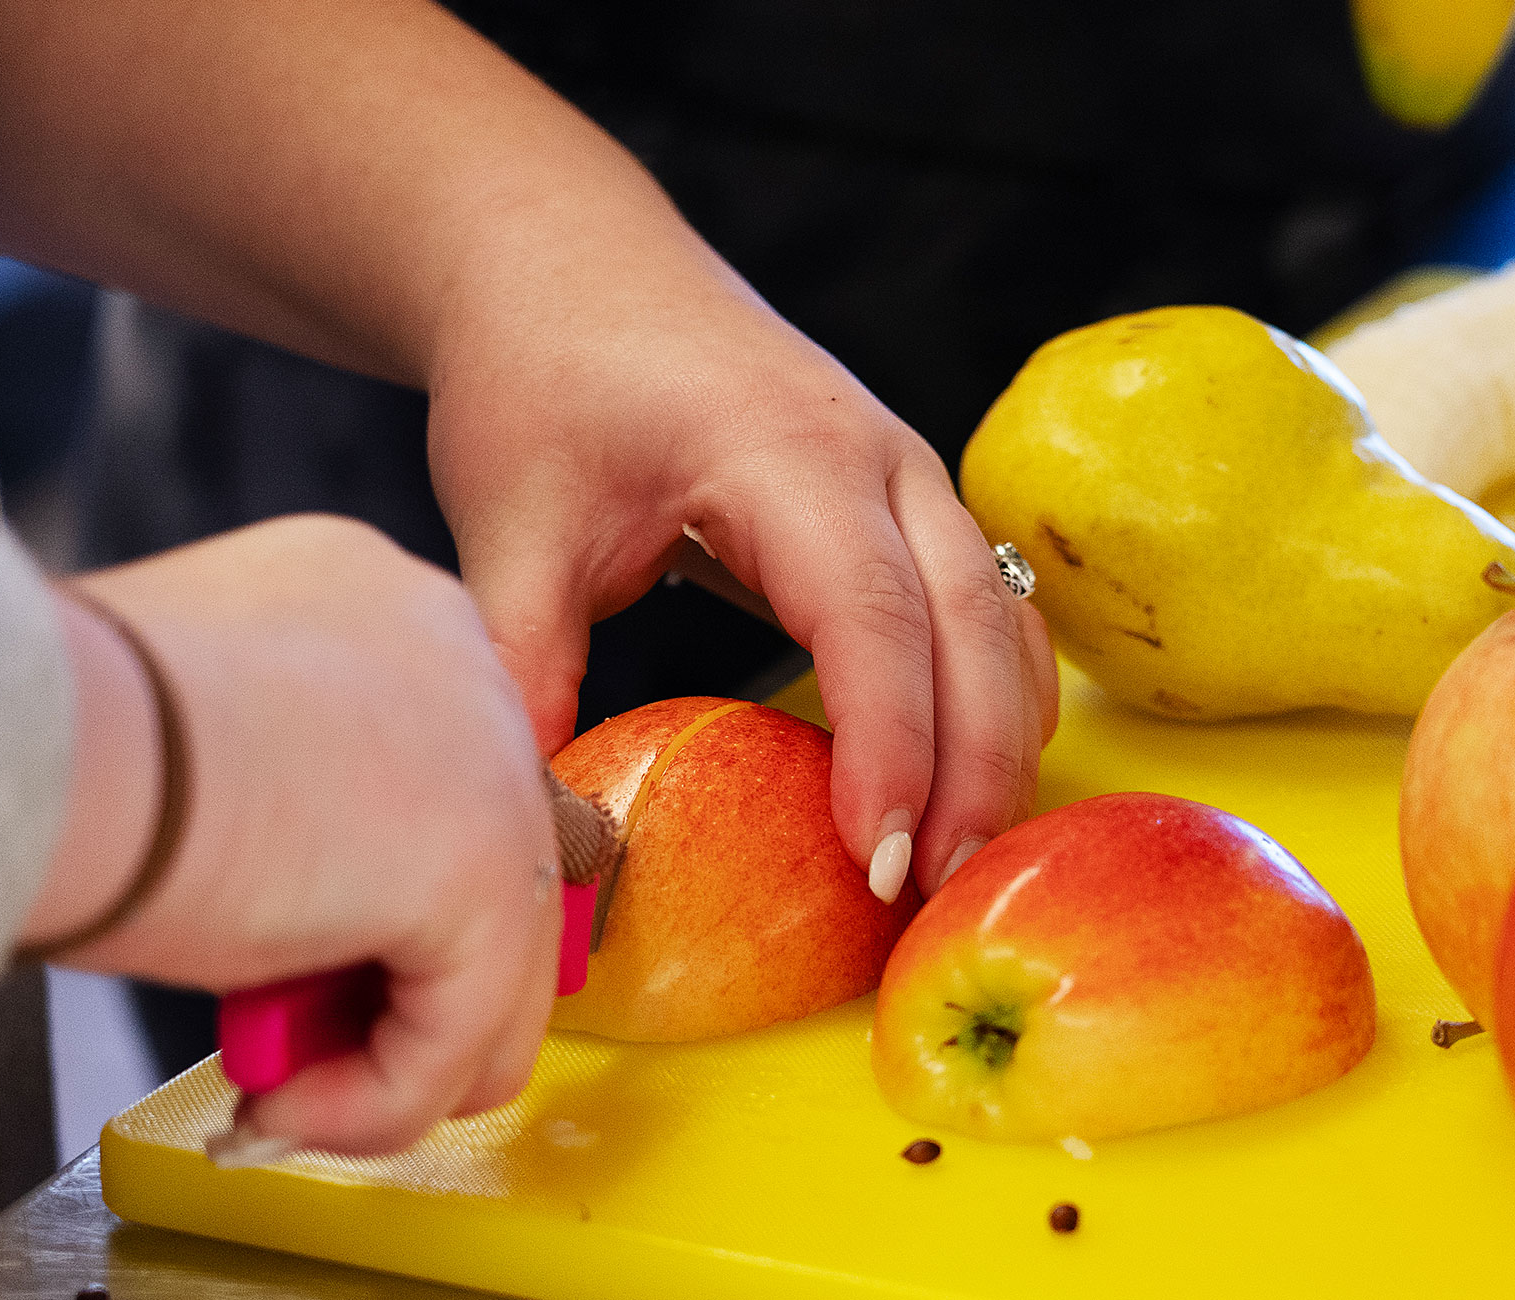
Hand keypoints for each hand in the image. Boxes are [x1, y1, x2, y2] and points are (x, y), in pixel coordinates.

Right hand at [25, 515, 556, 1155]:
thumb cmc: (48, 721)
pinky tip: (282, 1108)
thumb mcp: (177, 725)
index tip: (285, 959)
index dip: (372, 883)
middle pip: (479, 858)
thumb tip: (266, 881)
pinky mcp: (482, 871)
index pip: (427, 765)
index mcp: (373, 601)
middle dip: (391, 974)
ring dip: (387, 1054)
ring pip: (492, 959)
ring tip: (285, 1093)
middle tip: (286, 1040)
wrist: (33, 731)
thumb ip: (256, 779)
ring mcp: (488, 765)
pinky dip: (377, 1101)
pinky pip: (459, 1034)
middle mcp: (458, 661)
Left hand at [426, 267, 1059, 901]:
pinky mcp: (910, 505)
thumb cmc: (544, 373)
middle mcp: (880, 460)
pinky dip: (994, 700)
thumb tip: (527, 818)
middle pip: (973, 628)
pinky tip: (967, 786)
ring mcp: (911, 477)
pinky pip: (990, 610)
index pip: (871, 617)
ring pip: (1002, 622)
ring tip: (959, 867)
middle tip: (937, 897)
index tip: (874, 858)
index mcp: (787, 452)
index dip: (887, 745)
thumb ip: (525, 659)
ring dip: (998, 743)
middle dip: (971, 770)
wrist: (573, 264)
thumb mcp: (512, 518)